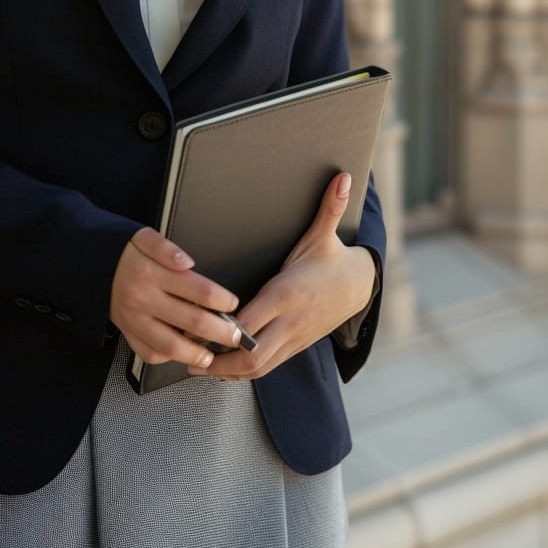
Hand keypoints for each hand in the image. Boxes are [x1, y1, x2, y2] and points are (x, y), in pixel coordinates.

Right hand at [110, 226, 241, 369]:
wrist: (86, 267)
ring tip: (213, 354)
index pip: (197, 290)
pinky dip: (169, 358)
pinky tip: (184, 354)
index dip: (222, 300)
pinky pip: (149, 353)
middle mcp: (142, 300)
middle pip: (191, 322)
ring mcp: (134, 321)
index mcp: (150, 273)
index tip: (233, 303)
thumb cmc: (121, 252)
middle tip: (238, 336)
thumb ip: (166, 247)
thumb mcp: (142, 236)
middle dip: (221, 332)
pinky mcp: (127, 333)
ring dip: (197, 353)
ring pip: (171, 346)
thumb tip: (187, 262)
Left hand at [187, 172, 376, 380]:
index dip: (224, 327)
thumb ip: (329, 207)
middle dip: (219, 360)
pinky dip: (241, 371)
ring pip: (258, 368)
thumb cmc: (332, 259)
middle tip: (186, 354)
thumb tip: (344, 177)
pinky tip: (219, 366)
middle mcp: (289, 322)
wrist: (360, 288)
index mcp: (287, 293)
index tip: (197, 325)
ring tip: (194, 365)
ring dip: (226, 371)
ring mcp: (292, 339)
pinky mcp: (294, 347)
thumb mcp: (326, 233)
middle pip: (252, 354)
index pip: (252, 318)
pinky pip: (266, 368)